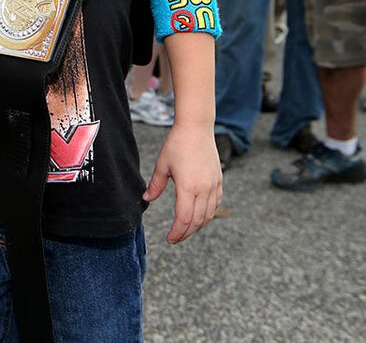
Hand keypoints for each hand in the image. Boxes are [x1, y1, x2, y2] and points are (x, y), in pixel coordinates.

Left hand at [143, 124, 222, 243]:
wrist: (196, 127)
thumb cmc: (177, 144)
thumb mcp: (162, 165)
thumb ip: (155, 185)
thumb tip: (147, 199)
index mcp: (188, 188)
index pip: (184, 219)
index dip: (177, 232)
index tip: (170, 239)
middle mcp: (203, 189)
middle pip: (197, 221)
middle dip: (186, 233)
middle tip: (176, 238)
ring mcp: (213, 185)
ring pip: (209, 215)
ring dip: (198, 226)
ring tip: (186, 230)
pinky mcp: (218, 180)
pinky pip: (216, 203)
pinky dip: (208, 214)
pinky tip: (200, 216)